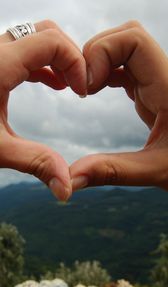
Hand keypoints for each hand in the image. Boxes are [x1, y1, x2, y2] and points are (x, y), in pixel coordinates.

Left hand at [0, 20, 86, 200]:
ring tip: (70, 87)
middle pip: (45, 33)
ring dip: (57, 60)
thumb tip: (66, 188)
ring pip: (35, 40)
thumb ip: (35, 163)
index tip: (82, 92)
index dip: (76, 62)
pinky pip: (25, 53)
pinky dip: (44, 65)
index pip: (51, 42)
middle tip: (79, 86)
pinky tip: (53, 85)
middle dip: (69, 56)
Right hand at [70, 21, 167, 190]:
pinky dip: (104, 73)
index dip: (103, 52)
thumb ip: (113, 172)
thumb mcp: (157, 170)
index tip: (87, 87)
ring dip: (98, 62)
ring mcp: (157, 82)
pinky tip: (93, 92)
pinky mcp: (151, 90)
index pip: (135, 40)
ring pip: (124, 50)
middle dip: (96, 54)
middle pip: (126, 37)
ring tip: (84, 90)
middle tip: (81, 86)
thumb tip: (71, 179)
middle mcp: (164, 78)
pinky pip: (124, 68)